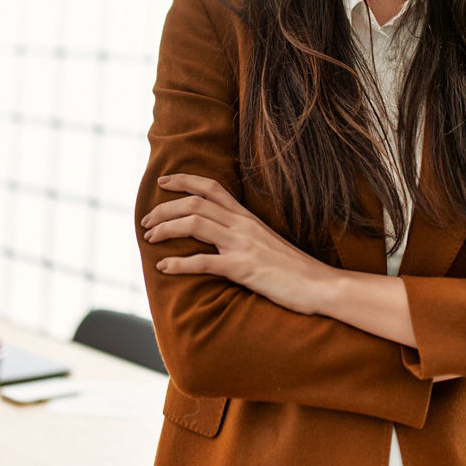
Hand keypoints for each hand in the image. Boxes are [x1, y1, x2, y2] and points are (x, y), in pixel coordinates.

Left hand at [142, 173, 333, 314]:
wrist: (319, 285)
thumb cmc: (293, 268)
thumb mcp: (266, 242)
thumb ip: (243, 234)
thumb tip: (220, 235)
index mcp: (247, 217)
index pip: (211, 187)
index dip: (183, 180)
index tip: (162, 181)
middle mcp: (242, 225)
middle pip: (195, 203)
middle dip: (165, 208)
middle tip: (146, 221)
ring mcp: (242, 246)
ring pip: (195, 225)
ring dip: (166, 229)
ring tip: (149, 239)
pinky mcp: (243, 268)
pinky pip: (204, 262)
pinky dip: (179, 263)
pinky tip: (164, 267)